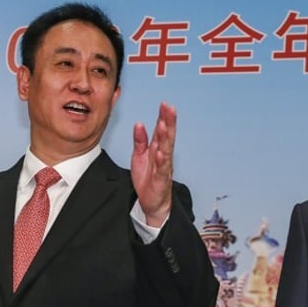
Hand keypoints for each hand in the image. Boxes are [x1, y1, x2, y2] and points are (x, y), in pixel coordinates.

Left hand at [131, 102, 175, 226]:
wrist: (151, 202)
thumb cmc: (147, 178)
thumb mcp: (139, 156)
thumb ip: (140, 140)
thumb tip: (139, 124)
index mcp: (158, 149)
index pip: (162, 130)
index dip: (164, 117)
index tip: (164, 104)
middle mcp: (163, 156)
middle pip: (167, 136)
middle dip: (168, 121)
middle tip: (169, 108)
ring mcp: (163, 167)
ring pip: (166, 149)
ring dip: (165, 137)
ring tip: (163, 124)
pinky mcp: (161, 179)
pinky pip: (162, 168)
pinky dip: (161, 160)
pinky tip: (160, 152)